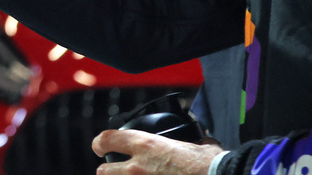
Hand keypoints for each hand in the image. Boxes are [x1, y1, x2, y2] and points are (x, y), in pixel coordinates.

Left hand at [91, 130, 220, 174]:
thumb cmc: (212, 166)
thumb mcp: (197, 146)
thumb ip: (190, 142)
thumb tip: (201, 140)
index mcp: (146, 145)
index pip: (109, 139)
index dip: (100, 142)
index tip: (99, 146)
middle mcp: (138, 168)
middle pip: (104, 172)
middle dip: (106, 172)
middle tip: (111, 172)